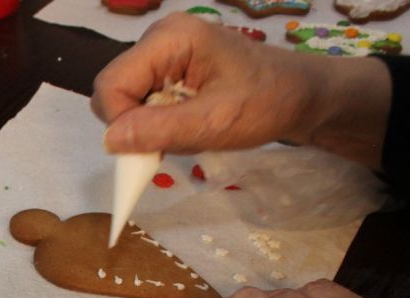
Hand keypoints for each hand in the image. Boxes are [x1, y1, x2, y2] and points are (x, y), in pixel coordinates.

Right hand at [92, 13, 390, 166]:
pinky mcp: (168, 64)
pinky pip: (143, 99)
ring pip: (126, 99)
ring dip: (149, 125)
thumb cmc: (266, 102)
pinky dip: (159, 120)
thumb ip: (161, 130)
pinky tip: (188, 122)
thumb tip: (109, 140)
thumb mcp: (215, 122)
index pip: (111, 85)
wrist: (300, 94)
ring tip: (188, 129)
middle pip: (115, 90)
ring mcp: (162, 50)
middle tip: (175, 139)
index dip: (121, 122)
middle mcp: (159, 37)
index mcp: (169, 38)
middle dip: (136, 125)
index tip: (152, 148)